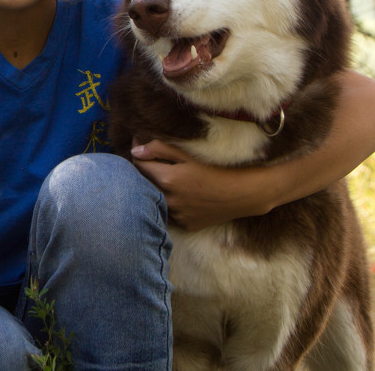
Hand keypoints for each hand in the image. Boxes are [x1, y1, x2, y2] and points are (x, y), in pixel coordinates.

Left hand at [130, 140, 271, 230]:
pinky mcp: (183, 225)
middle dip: (143, 174)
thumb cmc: (213, 170)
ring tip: (167, 181)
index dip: (138, 156)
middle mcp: (168, 199)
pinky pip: (168, 214)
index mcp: (167, 179)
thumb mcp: (186, 156)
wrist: (239, 194)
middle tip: (152, 165)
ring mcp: (176, 214)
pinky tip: (179, 197)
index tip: (141, 150)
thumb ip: (159, 149)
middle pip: (141, 184)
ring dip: (154, 191)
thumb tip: (134, 150)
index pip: (138, 165)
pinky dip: (168, 205)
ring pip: (153, 200)